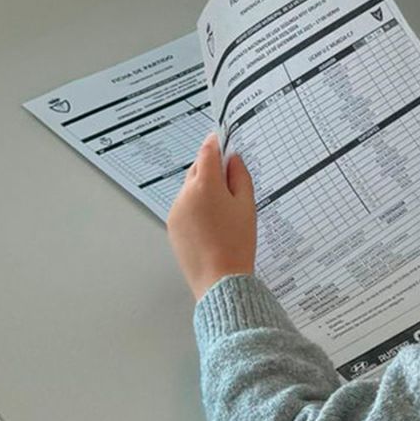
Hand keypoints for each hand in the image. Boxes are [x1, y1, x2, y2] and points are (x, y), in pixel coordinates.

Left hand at [167, 133, 256, 300]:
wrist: (220, 281)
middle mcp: (185, 194)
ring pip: (189, 188)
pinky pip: (184, 206)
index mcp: (205, 184)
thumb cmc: (237, 244)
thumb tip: (233, 159)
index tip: (222, 139)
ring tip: (223, 209)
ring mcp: (176, 210)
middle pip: (197, 168)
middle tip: (230, 178)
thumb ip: (240, 176)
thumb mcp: (247, 205)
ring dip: (202, 189)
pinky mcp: (172, 226)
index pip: (207, 151)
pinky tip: (211, 223)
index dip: (216, 142)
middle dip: (211, 168)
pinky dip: (195, 206)